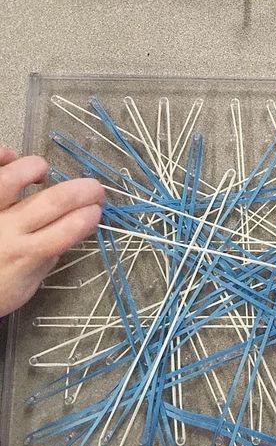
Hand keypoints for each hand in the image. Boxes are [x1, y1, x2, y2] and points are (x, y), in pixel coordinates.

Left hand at [0, 146, 104, 316]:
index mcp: (24, 256)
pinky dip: (2, 157)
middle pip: (53, 201)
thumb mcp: (22, 288)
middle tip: (94, 188)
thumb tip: (74, 231)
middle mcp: (5, 232)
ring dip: (36, 168)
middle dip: (83, 191)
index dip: (89, 216)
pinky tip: (10, 157)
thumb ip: (46, 258)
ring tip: (42, 172)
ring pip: (12, 179)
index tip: (96, 211)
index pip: (68, 230)